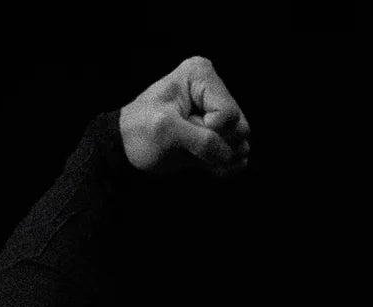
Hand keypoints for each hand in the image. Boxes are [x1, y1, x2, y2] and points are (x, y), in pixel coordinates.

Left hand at [119, 56, 250, 178]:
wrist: (131, 149)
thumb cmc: (141, 131)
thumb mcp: (166, 131)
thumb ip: (203, 141)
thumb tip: (232, 156)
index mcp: (201, 75)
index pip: (228, 113)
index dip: (211, 129)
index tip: (185, 127)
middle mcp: (215, 90)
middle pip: (240, 128)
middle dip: (216, 144)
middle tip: (188, 142)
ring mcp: (220, 114)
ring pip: (241, 144)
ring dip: (218, 158)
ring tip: (192, 153)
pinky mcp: (222, 135)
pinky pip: (238, 157)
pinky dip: (221, 165)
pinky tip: (201, 162)